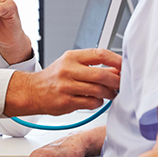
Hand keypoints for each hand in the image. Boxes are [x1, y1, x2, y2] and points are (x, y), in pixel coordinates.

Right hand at [4, 48, 120, 116]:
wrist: (32, 91)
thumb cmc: (54, 77)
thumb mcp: (71, 64)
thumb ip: (92, 65)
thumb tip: (116, 69)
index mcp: (72, 57)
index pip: (100, 54)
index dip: (116, 60)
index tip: (125, 66)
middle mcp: (68, 70)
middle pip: (102, 74)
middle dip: (116, 80)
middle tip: (121, 84)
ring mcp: (67, 86)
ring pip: (98, 90)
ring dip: (109, 93)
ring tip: (111, 94)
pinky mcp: (66, 102)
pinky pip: (91, 103)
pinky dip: (98, 103)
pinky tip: (95, 100)